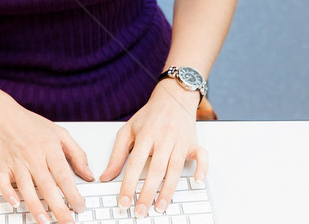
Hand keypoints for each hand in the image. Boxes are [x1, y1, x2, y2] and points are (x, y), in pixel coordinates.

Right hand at [0, 101, 93, 223]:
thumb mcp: (58, 132)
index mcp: (49, 146)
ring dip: (35, 206)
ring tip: (45, 220)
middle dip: (58, 207)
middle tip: (68, 222)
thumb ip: (76, 153)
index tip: (80, 207)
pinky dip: (8, 193)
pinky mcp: (0, 165)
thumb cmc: (28, 123)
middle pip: (47, 185)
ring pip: (26, 187)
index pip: (64, 175)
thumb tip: (88, 175)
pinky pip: (3, 183)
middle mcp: (32, 155)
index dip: (73, 193)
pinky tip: (15, 203)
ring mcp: (15, 161)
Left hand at [100, 82, 207, 217]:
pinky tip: (198, 182)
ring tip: (160, 207)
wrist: (172, 97)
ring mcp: (180, 140)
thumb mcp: (128, 130)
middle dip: (147, 193)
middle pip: (156, 170)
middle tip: (141, 211)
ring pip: (175, 169)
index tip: (124, 201)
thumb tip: (106, 176)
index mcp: (146, 135)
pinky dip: (202, 169)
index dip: (128, 184)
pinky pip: (202, 156)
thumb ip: (117, 154)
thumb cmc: (149, 116)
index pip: (135, 164)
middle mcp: (164, 138)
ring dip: (168, 190)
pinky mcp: (193, 142)